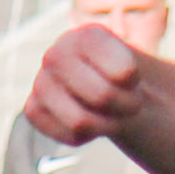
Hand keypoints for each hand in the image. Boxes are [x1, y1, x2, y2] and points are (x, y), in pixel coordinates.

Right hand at [27, 23, 148, 144]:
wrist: (107, 87)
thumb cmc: (123, 75)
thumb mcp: (137, 64)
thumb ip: (141, 69)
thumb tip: (134, 81)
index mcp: (86, 37)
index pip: (125, 74)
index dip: (134, 83)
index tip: (132, 76)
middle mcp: (57, 54)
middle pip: (103, 97)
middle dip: (125, 106)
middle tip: (128, 101)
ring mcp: (41, 82)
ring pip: (81, 122)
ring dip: (106, 125)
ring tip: (110, 113)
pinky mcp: (33, 109)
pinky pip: (66, 135)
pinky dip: (84, 137)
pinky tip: (86, 120)